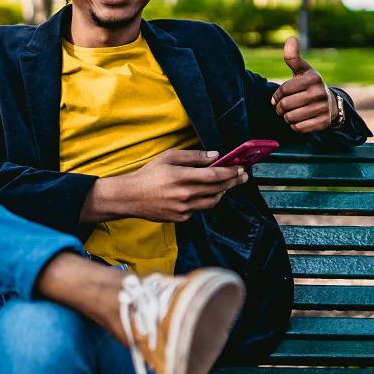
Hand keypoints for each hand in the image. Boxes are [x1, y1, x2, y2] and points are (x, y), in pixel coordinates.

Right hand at [81, 149, 247, 223]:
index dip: (230, 171)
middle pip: (218, 189)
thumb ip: (192, 156)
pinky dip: (204, 200)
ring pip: (212, 202)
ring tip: (226, 185)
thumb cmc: (148, 174)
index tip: (240, 167)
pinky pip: (199, 209)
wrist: (130, 197)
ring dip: (222, 193)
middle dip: (233, 181)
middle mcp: (184, 194)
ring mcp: (184, 209)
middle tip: (242, 176)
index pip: (214, 175)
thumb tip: (214, 156)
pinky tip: (202, 193)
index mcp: (181, 177)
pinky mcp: (181, 218)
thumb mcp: (168, 157)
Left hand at [271, 36, 337, 133]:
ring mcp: (323, 109)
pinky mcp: (323, 123)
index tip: (279, 96)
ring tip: (292, 112)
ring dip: (287, 117)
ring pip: (290, 118)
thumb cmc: (309, 85)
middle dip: (280, 108)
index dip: (277, 95)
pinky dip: (295, 126)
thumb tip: (290, 38)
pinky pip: (299, 128)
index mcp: (313, 78)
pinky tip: (300, 119)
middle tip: (283, 107)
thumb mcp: (302, 70)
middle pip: (285, 105)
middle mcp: (320, 93)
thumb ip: (293, 57)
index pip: (283, 90)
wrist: (331, 104)